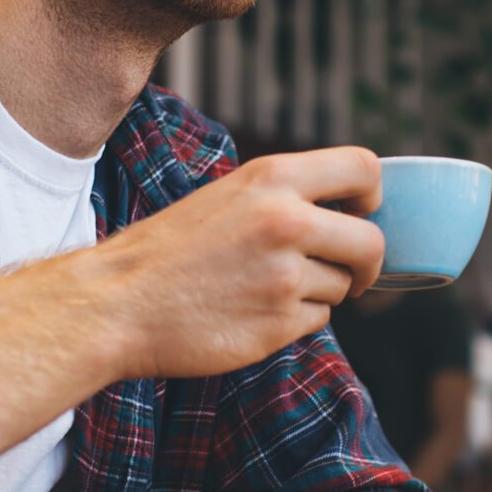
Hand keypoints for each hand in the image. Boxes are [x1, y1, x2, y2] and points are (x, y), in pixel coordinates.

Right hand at [88, 147, 384, 381]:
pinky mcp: (279, 323)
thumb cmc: (170, 250)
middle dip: (365, 263)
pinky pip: (318, 320)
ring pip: (342, 286)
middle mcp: (287, 222)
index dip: (372, 196)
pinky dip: (296, 319)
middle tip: (347, 272)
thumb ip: (285, 197)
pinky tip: (253, 312)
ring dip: (319, 292)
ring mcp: (285, 275)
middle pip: (371, 242)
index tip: (360, 214)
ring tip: (264, 288)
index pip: (363, 168)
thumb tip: (348, 213)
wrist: (119, 302)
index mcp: (273, 178)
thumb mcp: (228, 197)